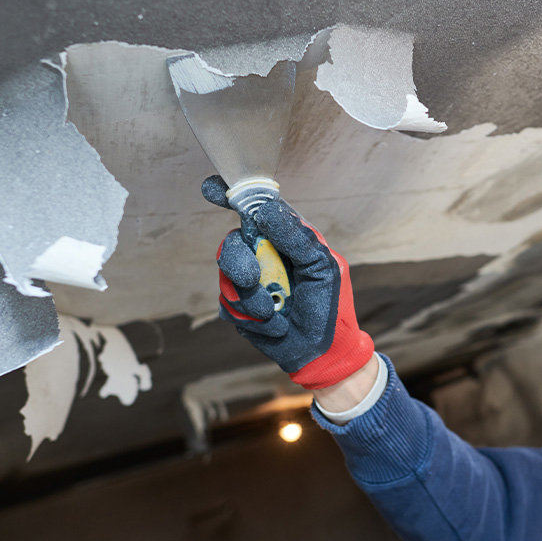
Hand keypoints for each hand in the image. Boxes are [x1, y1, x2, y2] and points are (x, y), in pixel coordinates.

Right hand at [203, 176, 374, 389]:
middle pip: (232, 243)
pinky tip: (274, 324)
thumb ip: (297, 237)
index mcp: (285, 239)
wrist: (323, 352)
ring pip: (226, 276)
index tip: (211, 188)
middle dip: (238, 262)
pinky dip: (253, 317)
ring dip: (253, 299)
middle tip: (252, 278)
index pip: (256, 210)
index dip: (232, 196)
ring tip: (276, 311)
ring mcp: (248, 281)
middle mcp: (264, 255)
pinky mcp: (238, 308)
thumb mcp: (322, 266)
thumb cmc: (330, 305)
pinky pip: (228, 304)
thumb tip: (265, 210)